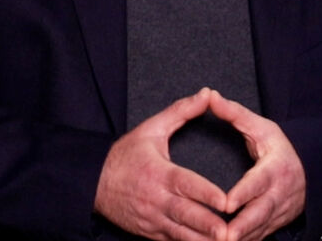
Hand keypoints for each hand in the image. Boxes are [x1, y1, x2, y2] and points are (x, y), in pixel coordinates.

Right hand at [95, 88, 228, 240]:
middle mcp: (156, 199)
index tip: (225, 201)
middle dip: (208, 226)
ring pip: (180, 234)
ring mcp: (152, 219)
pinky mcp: (150, 232)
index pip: (185, 185)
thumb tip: (207, 94)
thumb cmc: (125, 155)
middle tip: (229, 232)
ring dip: (201, 240)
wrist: (92, 183)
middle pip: (185, 215)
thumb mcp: (151, 129)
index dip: (205, 194)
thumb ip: (181, 112)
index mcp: (158, 173)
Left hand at [209, 90, 305, 240]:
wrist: (312, 172)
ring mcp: (277, 213)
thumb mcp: (262, 128)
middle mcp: (277, 194)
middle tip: (224, 237)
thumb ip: (235, 114)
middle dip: (242, 228)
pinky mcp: (273, 226)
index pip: (257, 183)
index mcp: (274, 169)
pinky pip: (257, 239)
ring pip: (258, 231)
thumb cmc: (280, 149)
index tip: (227, 203)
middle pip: (259, 214)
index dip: (243, 194)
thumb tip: (210, 96)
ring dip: (241, 239)